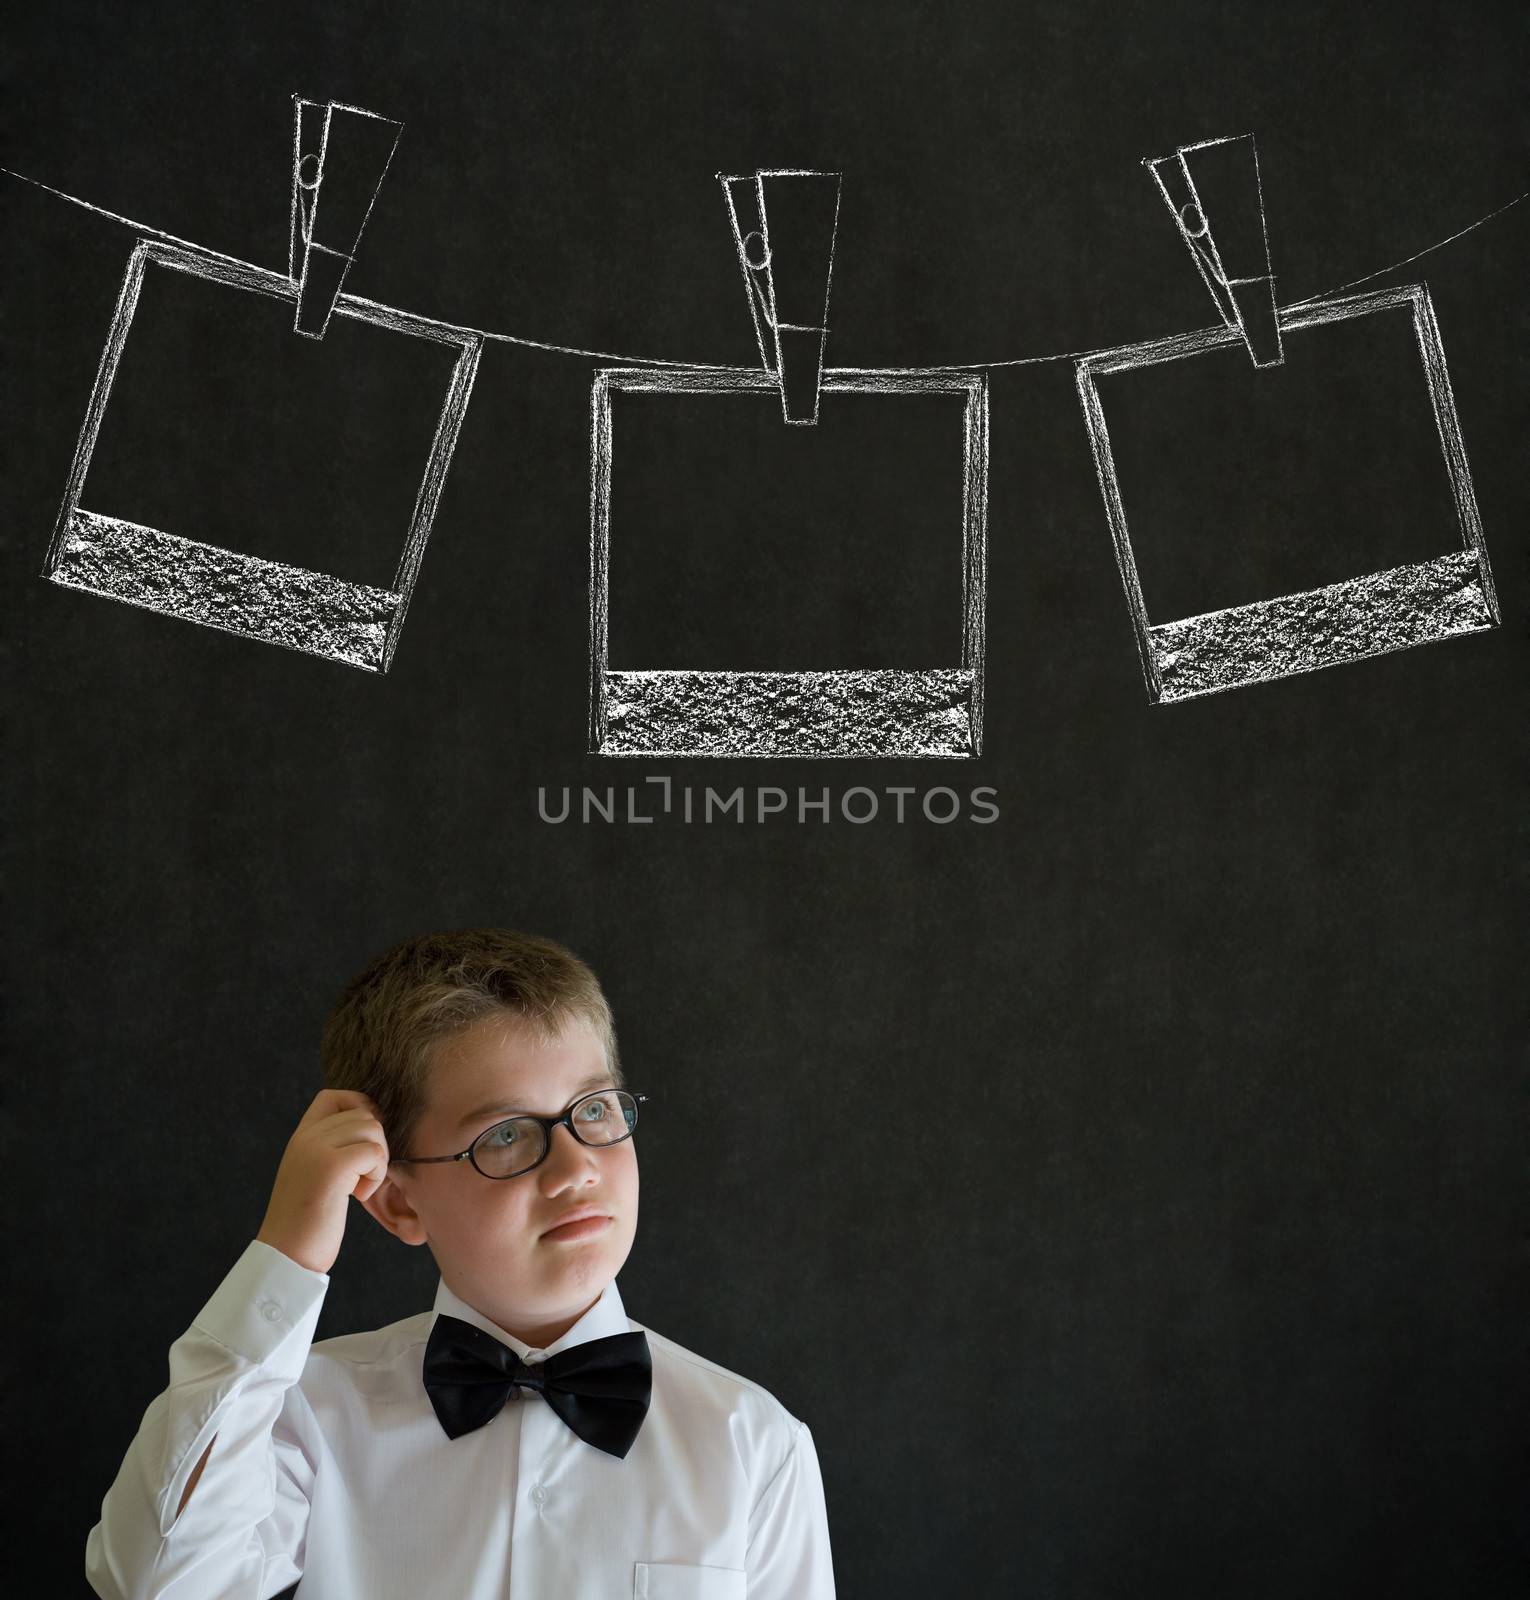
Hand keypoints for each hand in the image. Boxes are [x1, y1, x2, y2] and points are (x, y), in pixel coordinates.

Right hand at [255, 1089, 390, 1274]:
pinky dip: (377, 1175)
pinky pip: (375, 1153)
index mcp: (300, 1138)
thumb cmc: (306, 1224)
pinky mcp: (332, 1168)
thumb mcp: (312, 1175)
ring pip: (373, 1129)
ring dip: (378, 1161)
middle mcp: (306, 1138)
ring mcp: (317, 1150)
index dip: (359, 1109)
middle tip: (362, 1177)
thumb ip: (331, 1149)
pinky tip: (358, 1196)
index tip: (363, 1143)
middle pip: (363, 1113)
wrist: (285, 1257)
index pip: (334, 1097)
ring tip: (360, 1188)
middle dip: (374, 1144)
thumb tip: (371, 1127)